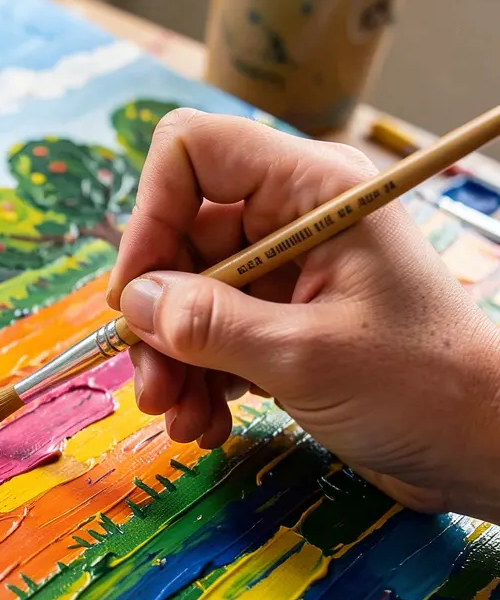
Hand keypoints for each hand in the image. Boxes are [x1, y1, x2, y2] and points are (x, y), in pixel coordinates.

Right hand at [107, 110, 499, 520]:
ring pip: (189, 297)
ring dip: (173, 362)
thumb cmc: (419, 387)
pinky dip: (200, 381)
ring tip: (180, 421)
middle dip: (157, 317)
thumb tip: (134, 303)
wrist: (478, 446)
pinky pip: (213, 336)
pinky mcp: (282, 322)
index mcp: (311, 190)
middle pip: (181, 240)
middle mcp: (291, 220)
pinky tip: (206, 426)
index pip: (194, 153)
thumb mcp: (304, 355)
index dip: (151, 216)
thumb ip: (210, 324)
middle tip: (151, 388)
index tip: (136, 297)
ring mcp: (286, 274)